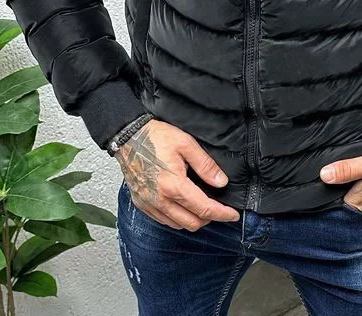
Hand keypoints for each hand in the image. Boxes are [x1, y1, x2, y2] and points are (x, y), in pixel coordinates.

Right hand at [115, 118, 240, 229]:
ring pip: (177, 225)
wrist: (129, 136)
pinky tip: (182, 207)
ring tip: (201, 206)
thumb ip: (205, 165)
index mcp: (174, 185)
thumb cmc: (156, 137)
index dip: (221, 214)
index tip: (232, 215)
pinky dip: (176, 219)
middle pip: (192, 223)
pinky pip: (163, 220)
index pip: (204, 208)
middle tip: (218, 208)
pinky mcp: (141, 203)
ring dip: (192, 220)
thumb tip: (221, 182)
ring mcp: (149, 204)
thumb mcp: (186, 144)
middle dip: (209, 218)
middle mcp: (160, 200)